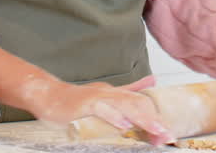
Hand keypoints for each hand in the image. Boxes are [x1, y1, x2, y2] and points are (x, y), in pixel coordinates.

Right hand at [27, 77, 171, 144]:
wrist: (48, 95)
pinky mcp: (84, 103)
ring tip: (155, 130)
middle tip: (167, 136)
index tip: (166, 135)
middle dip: (154, 120)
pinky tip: (124, 125)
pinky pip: (102, 108)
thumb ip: (129, 90)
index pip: (141, 103)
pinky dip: (114, 116)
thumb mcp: (106, 96)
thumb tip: (151, 81)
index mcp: (116, 93)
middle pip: (137, 103)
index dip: (155, 118)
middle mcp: (109, 92)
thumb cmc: (76, 100)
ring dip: (141, 118)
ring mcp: (97, 96)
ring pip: (124, 104)